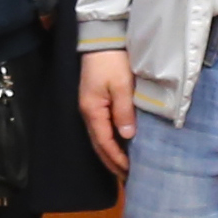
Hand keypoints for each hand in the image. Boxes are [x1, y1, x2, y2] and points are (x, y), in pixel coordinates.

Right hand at [79, 49, 136, 174]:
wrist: (101, 39)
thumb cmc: (112, 61)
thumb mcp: (121, 86)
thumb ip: (124, 111)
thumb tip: (127, 136)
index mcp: (93, 110)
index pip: (104, 142)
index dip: (117, 158)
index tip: (130, 171)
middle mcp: (88, 112)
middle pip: (98, 144)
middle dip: (111, 162)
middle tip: (126, 178)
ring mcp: (90, 107)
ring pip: (99, 138)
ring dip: (110, 154)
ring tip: (123, 167)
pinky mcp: (95, 102)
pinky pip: (101, 128)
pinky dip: (109, 141)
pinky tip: (118, 145)